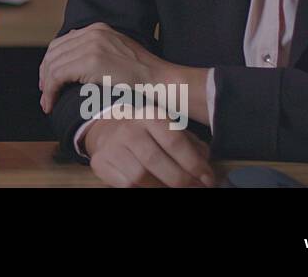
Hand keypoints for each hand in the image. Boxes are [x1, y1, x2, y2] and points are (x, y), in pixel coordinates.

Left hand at [39, 22, 164, 113]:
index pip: (62, 43)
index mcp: (97, 29)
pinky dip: (50, 91)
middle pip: (54, 52)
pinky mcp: (91, 61)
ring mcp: (91, 45)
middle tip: (45, 92)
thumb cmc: (142, 75)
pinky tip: (51, 103)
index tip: (48, 80)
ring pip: (54, 65)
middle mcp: (92, 33)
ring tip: (47, 102)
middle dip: (45, 73)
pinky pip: (58, 76)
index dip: (50, 62)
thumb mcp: (116, 53)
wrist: (159, 80)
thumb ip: (95, 51)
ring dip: (46, 86)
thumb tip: (73, 63)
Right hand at [84, 115, 213, 187]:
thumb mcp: (169, 130)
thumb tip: (204, 166)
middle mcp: (129, 129)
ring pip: (140, 176)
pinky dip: (145, 191)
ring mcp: (112, 146)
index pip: (173, 140)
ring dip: (163, 189)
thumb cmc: (147, 134)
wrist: (107, 130)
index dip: (193, 163)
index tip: (207, 179)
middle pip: (155, 160)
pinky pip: (126, 185)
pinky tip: (156, 189)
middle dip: (180, 180)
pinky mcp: (101, 163)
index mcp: (150, 116)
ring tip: (176, 191)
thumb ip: (190, 146)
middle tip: (195, 189)